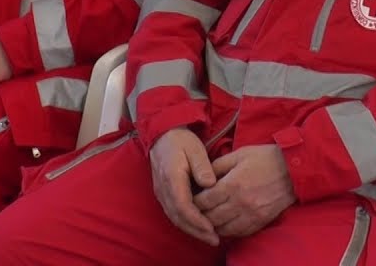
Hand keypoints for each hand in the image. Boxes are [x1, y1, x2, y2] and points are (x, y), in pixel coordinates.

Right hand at [149, 128, 218, 245]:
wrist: (162, 135)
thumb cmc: (181, 141)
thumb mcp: (195, 149)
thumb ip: (202, 167)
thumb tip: (210, 185)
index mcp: (172, 178)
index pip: (183, 207)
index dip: (197, 221)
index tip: (212, 229)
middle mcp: (163, 189)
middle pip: (178, 218)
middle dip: (196, 231)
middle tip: (214, 239)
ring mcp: (161, 192)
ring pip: (174, 218)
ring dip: (191, 229)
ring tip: (208, 236)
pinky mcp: (163, 194)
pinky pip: (173, 213)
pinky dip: (185, 223)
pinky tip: (198, 226)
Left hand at [194, 144, 295, 237]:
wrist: (294, 169)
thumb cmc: (266, 158)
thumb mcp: (239, 154)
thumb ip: (219, 165)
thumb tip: (203, 176)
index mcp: (233, 184)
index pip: (204, 200)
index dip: (194, 201)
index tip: (192, 197)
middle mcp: (240, 202)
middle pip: (211, 217)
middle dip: (200, 214)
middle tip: (196, 210)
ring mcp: (251, 214)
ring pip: (223, 228)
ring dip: (213, 225)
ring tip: (208, 218)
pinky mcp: (261, 221)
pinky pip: (239, 233)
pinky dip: (228, 231)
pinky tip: (224, 224)